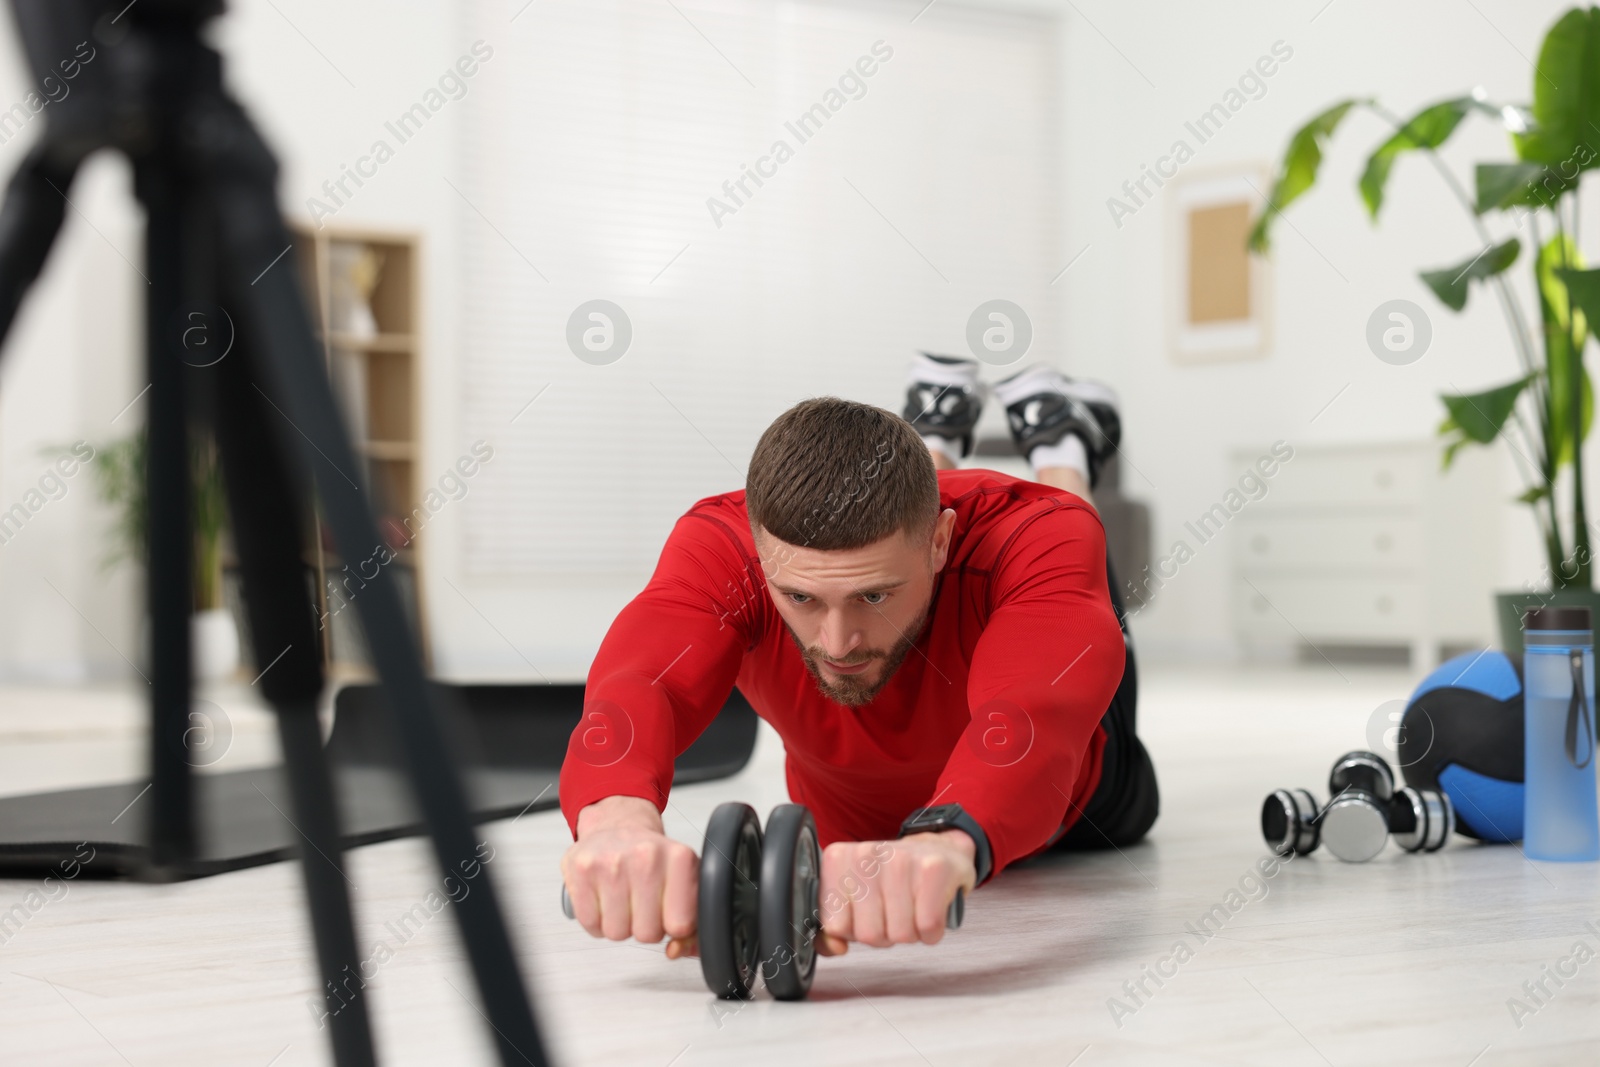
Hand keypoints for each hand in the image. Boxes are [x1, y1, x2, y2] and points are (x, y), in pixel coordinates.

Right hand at [561, 796, 699, 957]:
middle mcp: (647, 856)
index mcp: (680, 858)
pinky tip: (604, 899)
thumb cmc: (651, 860)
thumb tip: (676, 950)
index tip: (669, 914)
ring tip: (623, 900)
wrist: (618, 827)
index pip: (681, 925)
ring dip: (620, 924)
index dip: (673, 928)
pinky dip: (597, 920)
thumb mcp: (683, 880)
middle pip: (648, 934)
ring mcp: (611, 861)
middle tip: (643, 906)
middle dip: (645, 928)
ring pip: (617, 933)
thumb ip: (692, 921)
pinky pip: (591, 924)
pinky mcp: (582, 869)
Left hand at [817, 830, 974, 954]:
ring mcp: (899, 860)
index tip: (867, 914)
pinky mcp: (932, 869)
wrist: (937, 850)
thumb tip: (835, 947)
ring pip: (899, 934)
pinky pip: (928, 927)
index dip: (855, 931)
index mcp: (838, 859)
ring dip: (910, 933)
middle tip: (894, 914)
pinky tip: (929, 912)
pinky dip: (931, 932)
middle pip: (868, 934)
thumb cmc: (893, 878)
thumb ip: (836, 926)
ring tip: (912, 910)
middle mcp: (865, 855)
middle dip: (885, 935)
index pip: (835, 926)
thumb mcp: (854, 896)